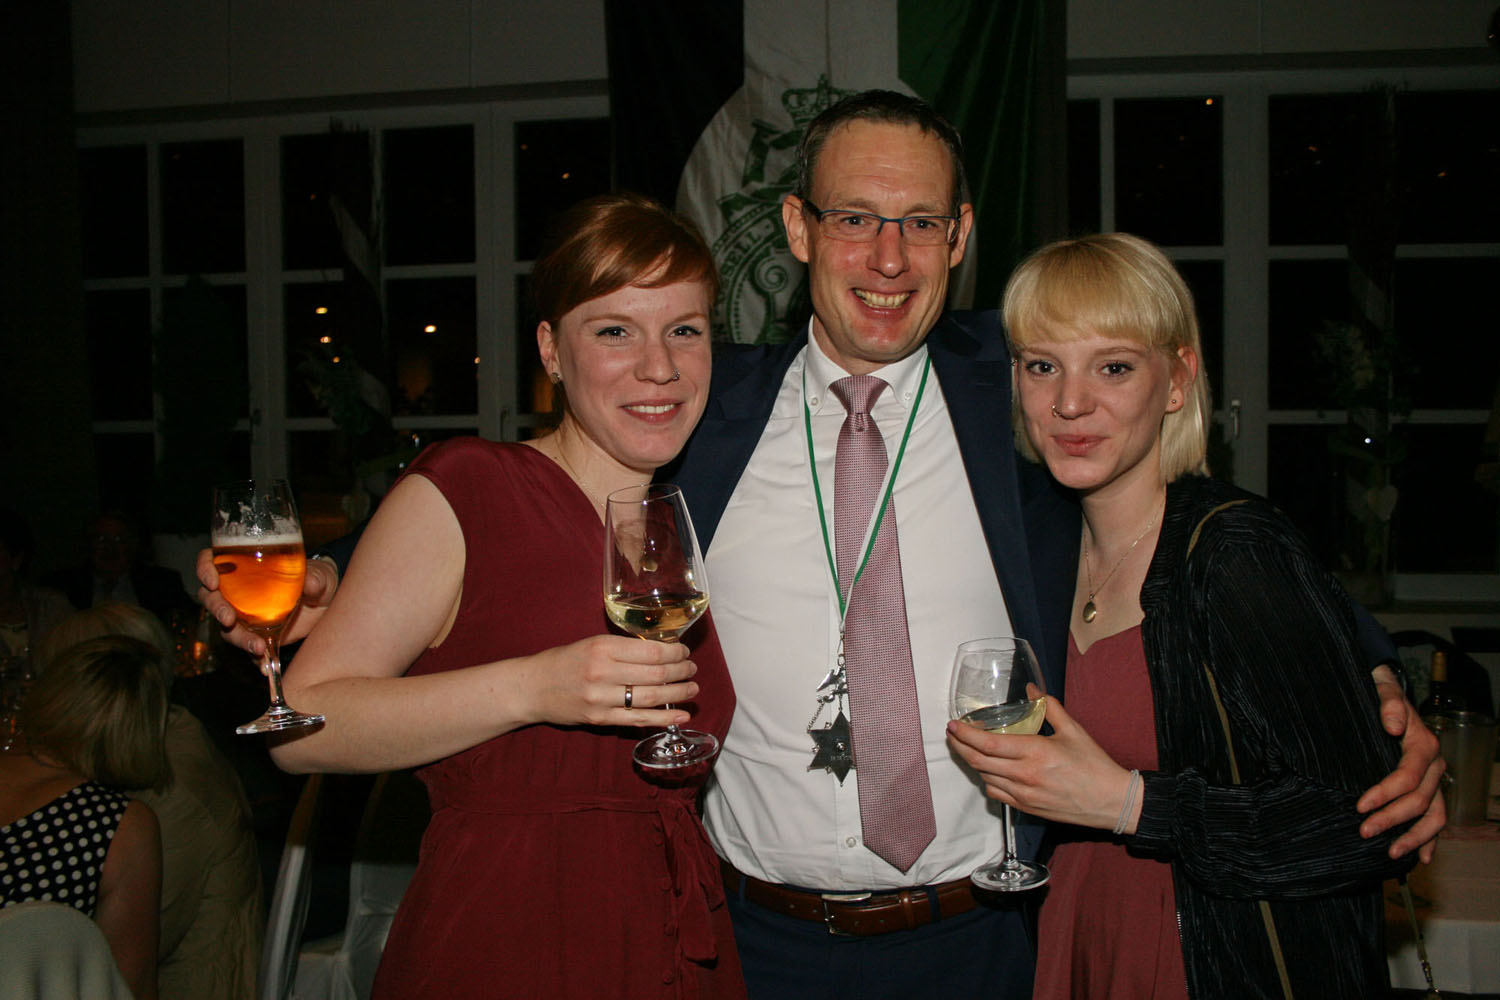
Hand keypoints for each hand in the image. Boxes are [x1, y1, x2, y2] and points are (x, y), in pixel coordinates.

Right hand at [196, 548, 339, 656]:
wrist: (328, 605)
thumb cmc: (318, 579)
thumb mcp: (320, 575)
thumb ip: (314, 578)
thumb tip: (310, 583)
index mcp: (246, 567)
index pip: (212, 561)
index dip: (205, 569)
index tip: (212, 581)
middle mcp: (239, 591)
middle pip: (211, 598)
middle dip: (217, 609)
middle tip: (229, 619)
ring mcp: (245, 616)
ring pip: (227, 628)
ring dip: (238, 638)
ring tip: (258, 647)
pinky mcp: (257, 636)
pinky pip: (248, 649)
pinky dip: (255, 659)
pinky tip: (265, 666)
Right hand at [522, 634, 699, 729]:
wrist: (533, 687)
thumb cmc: (564, 662)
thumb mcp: (592, 643)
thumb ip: (623, 648)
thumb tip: (662, 651)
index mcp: (603, 648)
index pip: (651, 651)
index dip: (675, 652)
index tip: (684, 651)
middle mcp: (602, 672)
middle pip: (656, 674)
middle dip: (682, 671)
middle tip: (692, 669)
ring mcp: (601, 698)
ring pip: (651, 697)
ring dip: (678, 693)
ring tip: (692, 689)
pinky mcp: (600, 719)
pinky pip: (638, 720)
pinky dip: (663, 718)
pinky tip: (682, 715)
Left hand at [946, 691, 1134, 832]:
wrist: (1111, 801)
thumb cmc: (1094, 765)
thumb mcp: (1073, 730)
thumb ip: (1049, 707)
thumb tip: (1031, 689)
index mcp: (1034, 752)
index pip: (988, 743)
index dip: (965, 734)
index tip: (953, 725)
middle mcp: (1024, 775)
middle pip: (978, 761)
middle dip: (960, 746)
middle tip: (952, 735)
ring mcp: (1024, 794)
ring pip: (984, 777)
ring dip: (971, 762)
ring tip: (965, 748)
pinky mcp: (1026, 808)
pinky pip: (996, 793)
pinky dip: (986, 780)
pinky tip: (987, 769)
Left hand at [1357, 672, 1445, 861]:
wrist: (1390, 694)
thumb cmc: (1382, 695)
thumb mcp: (1384, 690)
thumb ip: (1389, 704)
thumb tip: (1392, 725)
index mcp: (1424, 745)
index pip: (1407, 777)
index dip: (1385, 794)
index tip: (1360, 806)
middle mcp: (1435, 765)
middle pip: (1419, 800)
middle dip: (1392, 819)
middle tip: (1364, 832)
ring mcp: (1435, 780)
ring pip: (1434, 815)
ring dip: (1414, 837)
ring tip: (1391, 853)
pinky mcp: (1430, 789)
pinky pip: (1436, 817)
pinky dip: (1430, 839)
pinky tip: (1421, 856)